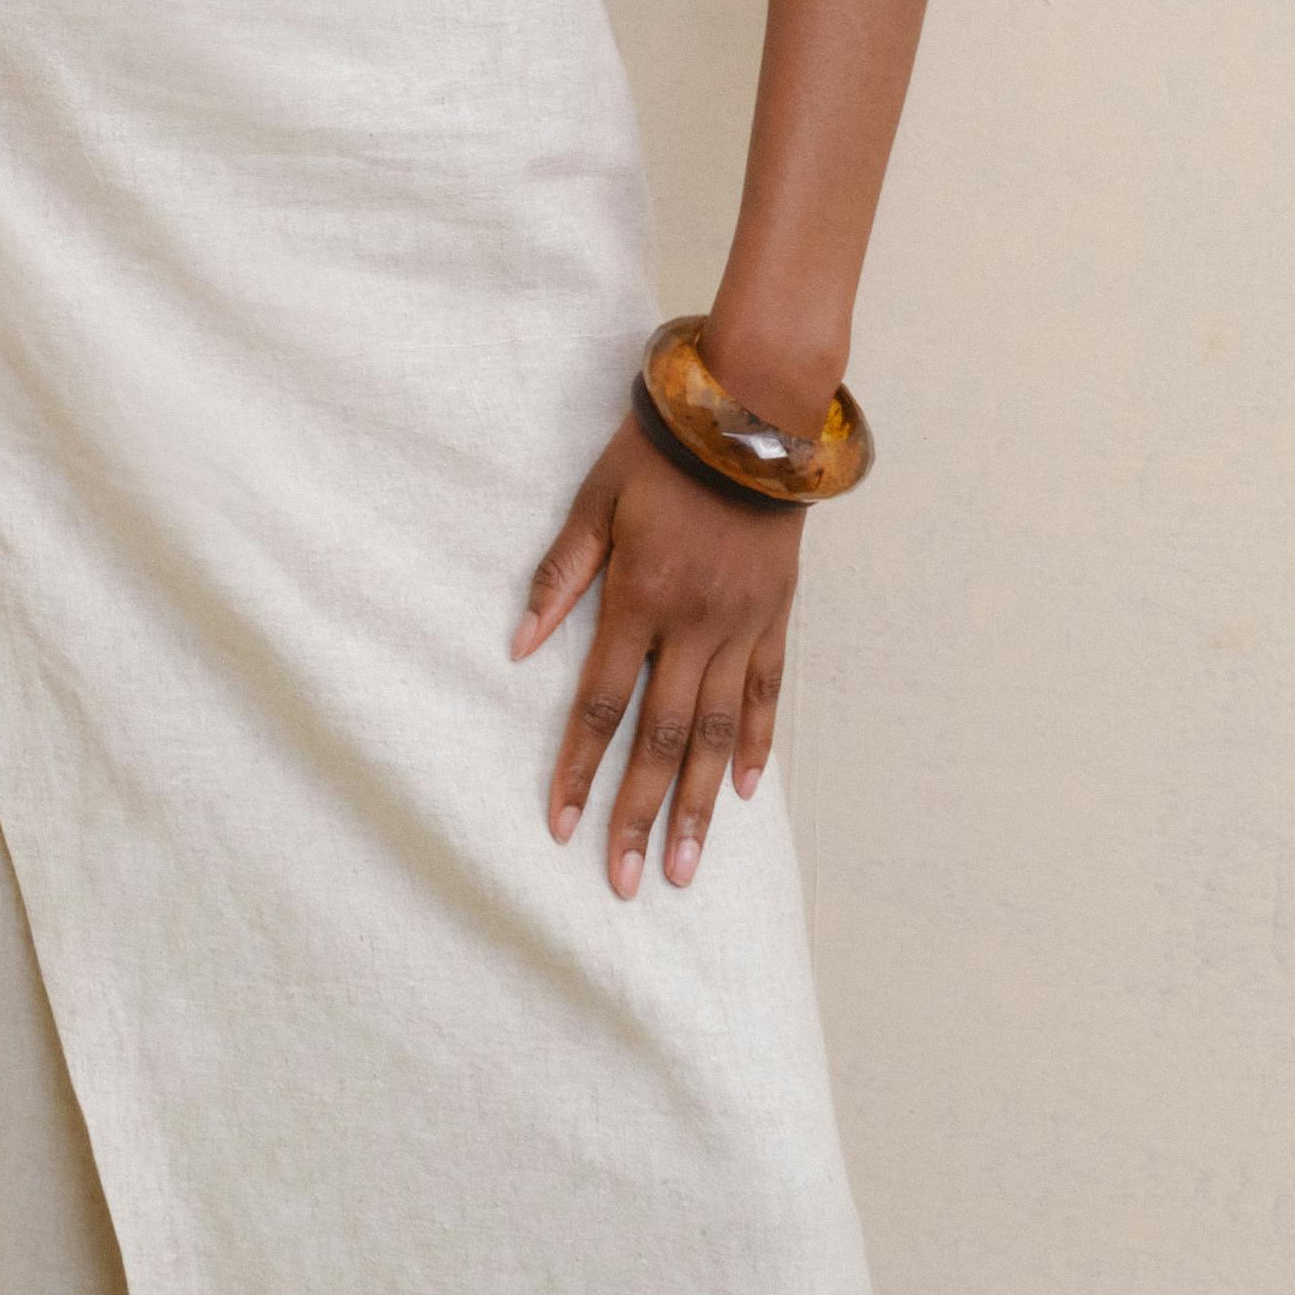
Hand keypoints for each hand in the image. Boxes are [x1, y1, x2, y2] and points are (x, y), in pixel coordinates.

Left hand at [517, 411, 803, 893]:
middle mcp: (693, 625)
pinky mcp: (776, 617)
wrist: (753, 414)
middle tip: (626, 880)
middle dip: (639, 814)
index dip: (579, 768)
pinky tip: (747, 792)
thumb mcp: (595, 500)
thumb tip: (518, 645)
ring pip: (718, 732)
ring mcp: (741, 626)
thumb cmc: (662, 453)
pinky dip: (757, 743)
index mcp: (640, 598)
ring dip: (701, 804)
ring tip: (687, 865)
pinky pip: (767, 692)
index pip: (601, 704)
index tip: (561, 826)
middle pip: (662, 738)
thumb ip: (560, 575)